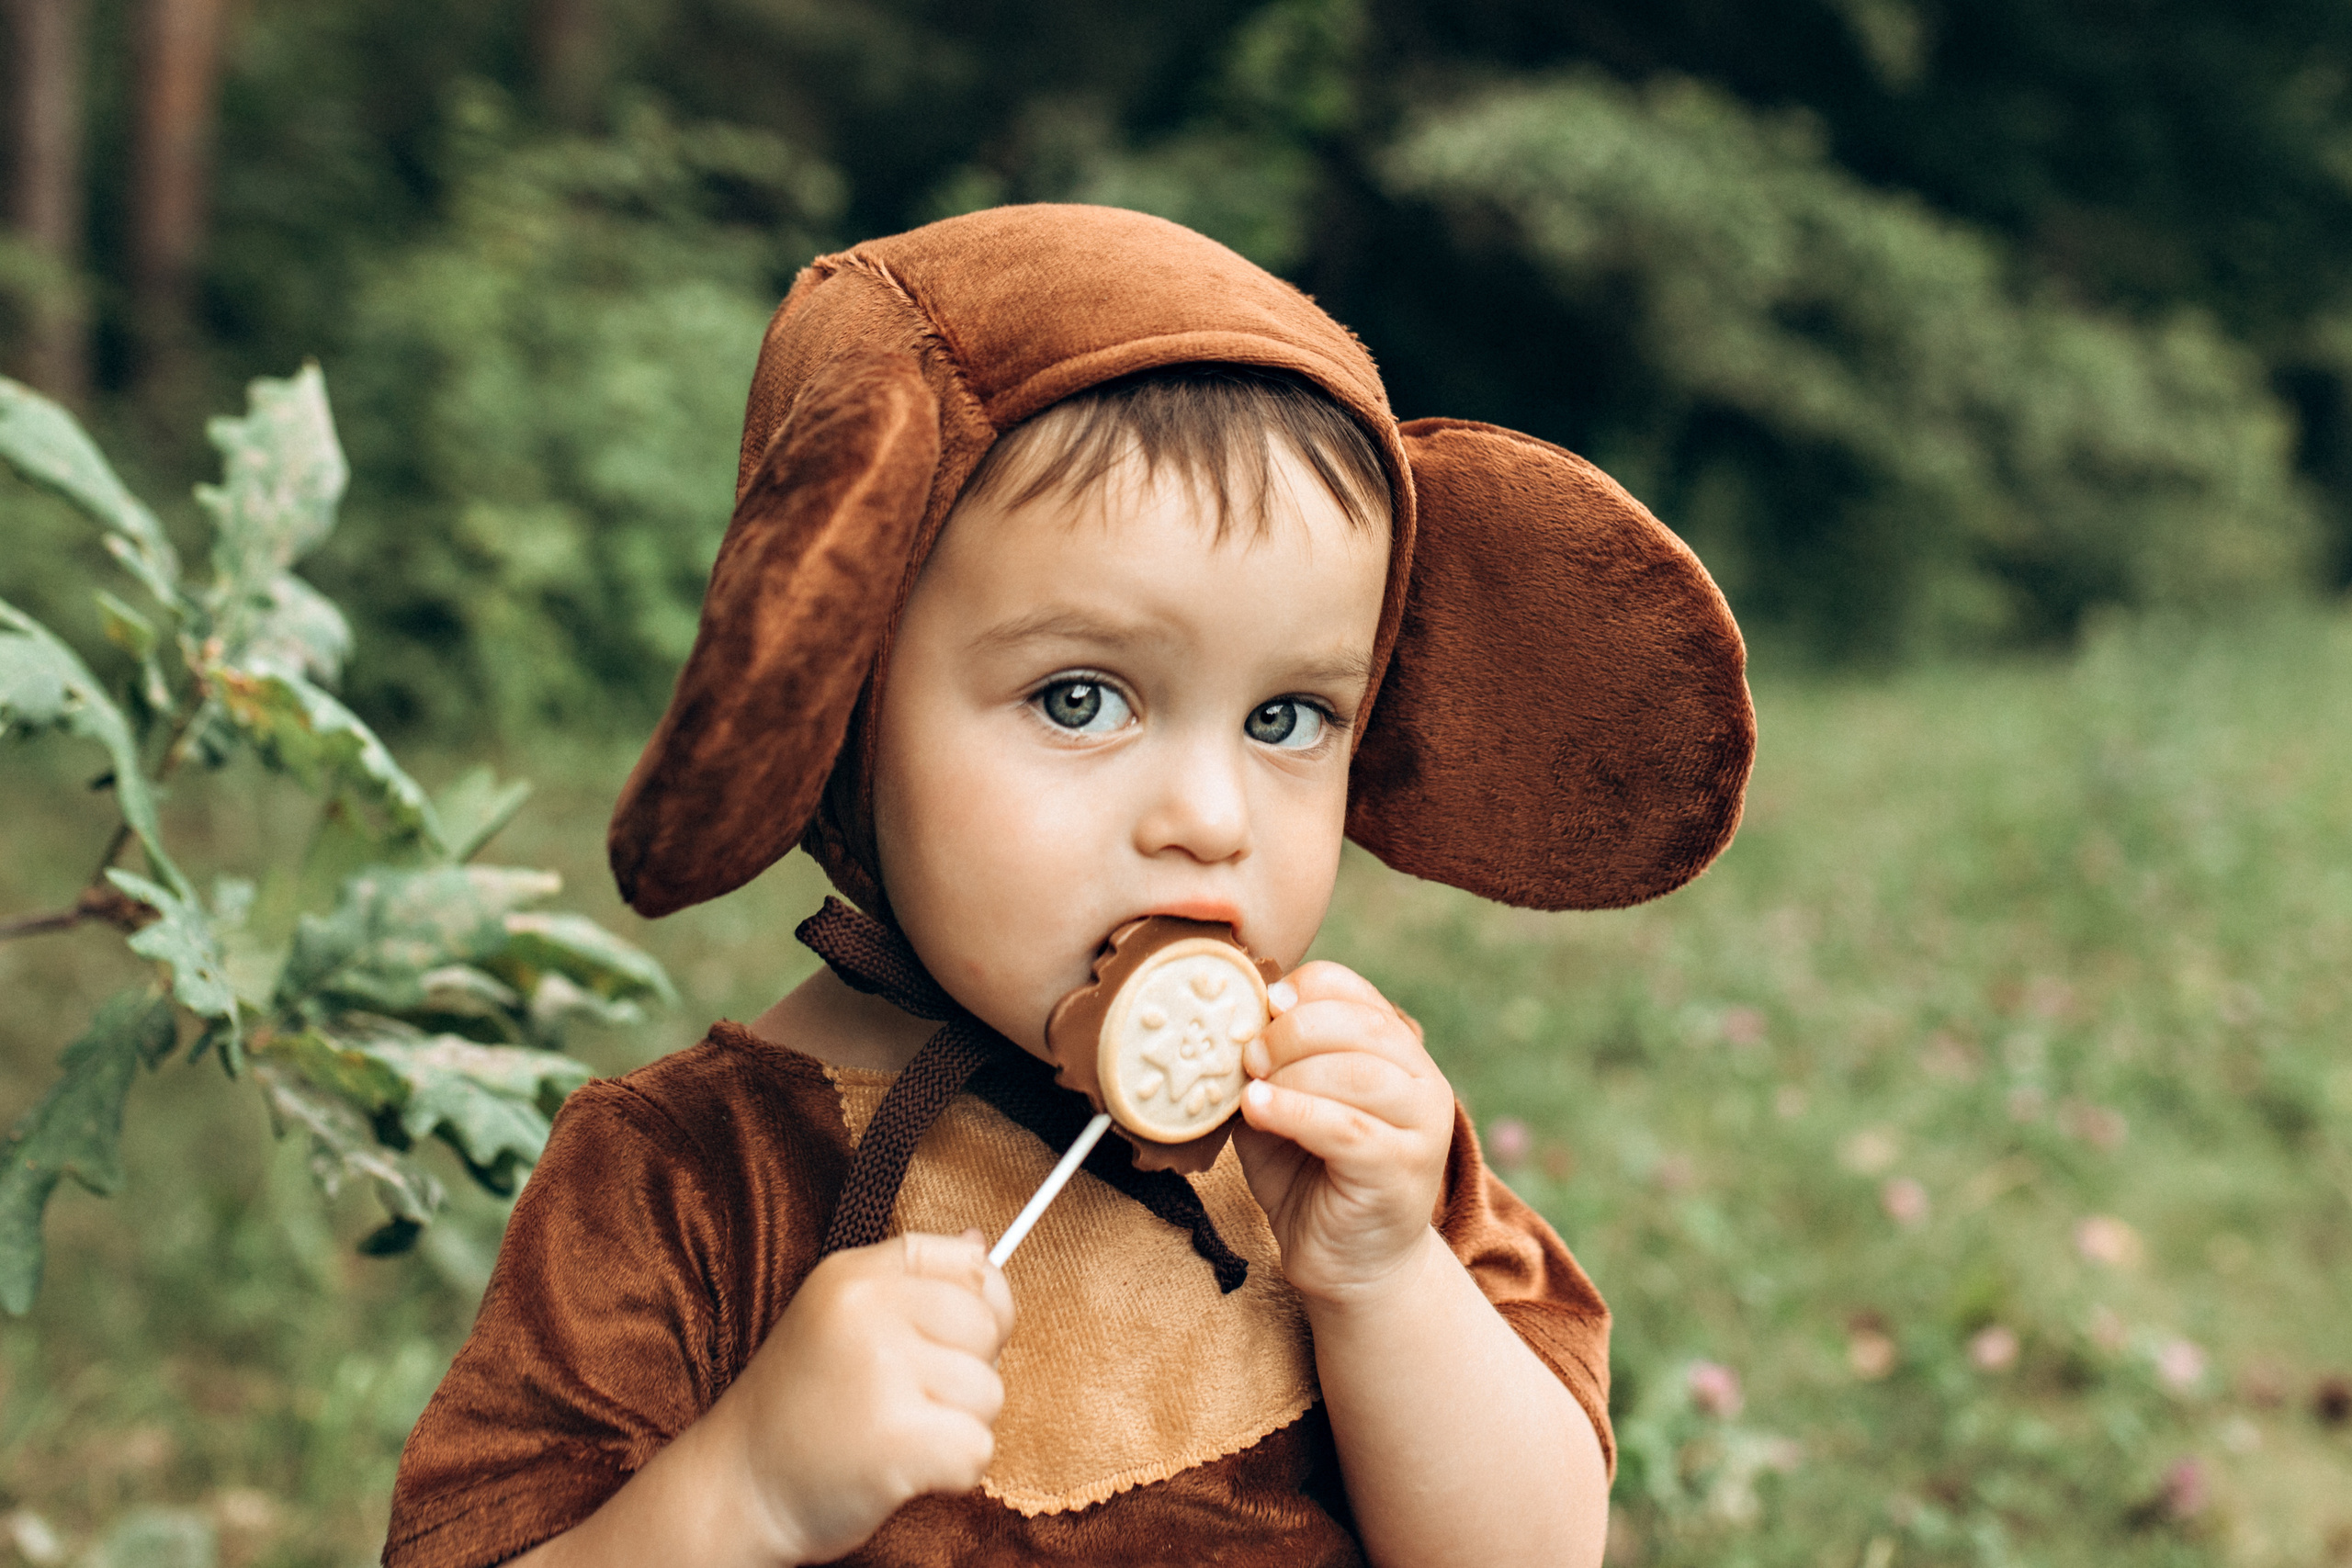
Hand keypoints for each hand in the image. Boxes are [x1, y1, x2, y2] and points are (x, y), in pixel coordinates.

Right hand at [710, 1230, 1014, 1564]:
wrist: (737, 1490)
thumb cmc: (799, 1407)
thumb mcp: (838, 1318)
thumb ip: (911, 1279)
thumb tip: (980, 1242)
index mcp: (854, 1274)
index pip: (969, 1262)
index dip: (981, 1306)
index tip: (946, 1342)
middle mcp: (866, 1310)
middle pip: (988, 1327)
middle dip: (969, 1371)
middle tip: (909, 1400)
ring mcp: (882, 1371)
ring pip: (989, 1392)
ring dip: (960, 1426)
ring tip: (898, 1433)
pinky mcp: (898, 1438)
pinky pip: (978, 1447)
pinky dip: (955, 1472)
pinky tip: (905, 1470)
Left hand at [1233, 962, 1455, 1305]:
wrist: (1348, 1264)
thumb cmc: (1310, 1176)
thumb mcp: (1283, 1105)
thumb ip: (1269, 1064)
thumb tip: (1228, 1025)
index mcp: (1398, 1053)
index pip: (1356, 993)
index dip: (1304, 989)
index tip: (1261, 1007)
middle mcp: (1423, 1083)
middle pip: (1361, 1026)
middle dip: (1292, 1032)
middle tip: (1248, 1054)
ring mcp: (1421, 1128)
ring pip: (1357, 1073)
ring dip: (1292, 1073)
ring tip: (1252, 1088)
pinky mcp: (1402, 1170)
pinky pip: (1346, 1127)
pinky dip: (1294, 1111)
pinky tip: (1259, 1110)